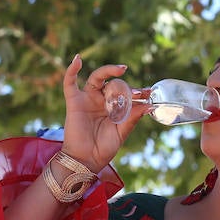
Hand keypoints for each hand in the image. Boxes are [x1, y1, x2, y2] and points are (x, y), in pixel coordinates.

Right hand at [59, 55, 144, 170]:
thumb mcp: (122, 132)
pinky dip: (72, 70)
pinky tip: (77, 59)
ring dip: (108, 71)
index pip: (126, 94)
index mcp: (113, 108)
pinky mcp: (74, 102)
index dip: (137, 92)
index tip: (149, 93)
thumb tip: (149, 106)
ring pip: (97, 78)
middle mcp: (101, 101)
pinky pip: (70, 83)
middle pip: (114, 84)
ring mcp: (87, 99)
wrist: (86, 160)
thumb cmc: (104, 148)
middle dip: (127, 86)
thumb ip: (132, 118)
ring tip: (121, 69)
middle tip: (138, 93)